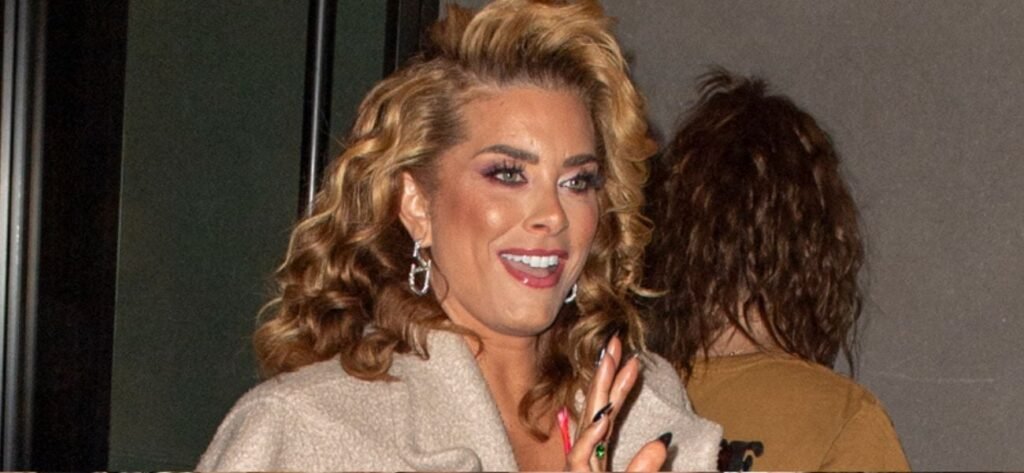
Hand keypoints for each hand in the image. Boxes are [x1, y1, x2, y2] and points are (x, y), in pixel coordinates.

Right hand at [565, 335, 668, 471]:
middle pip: (596, 408)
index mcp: (598, 451)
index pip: (609, 412)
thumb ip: (645, 466)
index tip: (633, 359)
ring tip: (608, 364)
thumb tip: (663, 441)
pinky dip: (590, 437)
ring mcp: (579, 466)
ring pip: (587, 424)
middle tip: (614, 343)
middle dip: (604, 373)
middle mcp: (587, 453)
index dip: (620, 384)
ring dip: (598, 392)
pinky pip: (580, 456)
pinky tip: (603, 419)